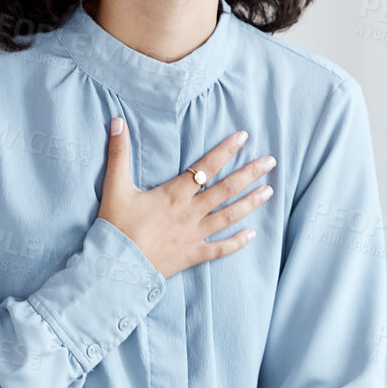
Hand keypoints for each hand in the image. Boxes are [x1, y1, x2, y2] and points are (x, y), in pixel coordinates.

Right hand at [98, 120, 276, 279]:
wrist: (116, 266)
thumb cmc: (115, 227)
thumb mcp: (115, 186)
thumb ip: (119, 153)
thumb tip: (116, 121)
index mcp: (175, 194)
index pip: (206, 166)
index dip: (225, 150)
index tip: (243, 136)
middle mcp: (190, 212)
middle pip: (226, 189)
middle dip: (249, 173)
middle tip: (271, 162)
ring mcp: (194, 235)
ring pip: (229, 216)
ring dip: (250, 203)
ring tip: (269, 191)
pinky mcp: (193, 255)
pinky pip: (220, 249)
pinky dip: (237, 242)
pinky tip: (252, 235)